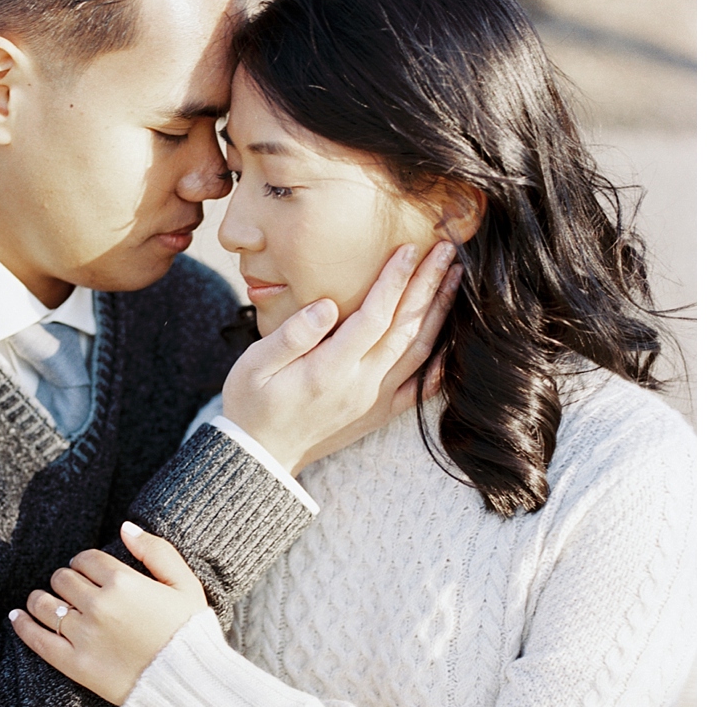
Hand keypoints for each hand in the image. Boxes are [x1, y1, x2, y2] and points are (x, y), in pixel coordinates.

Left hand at [11, 522, 207, 705]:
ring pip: (45, 603)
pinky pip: (37, 638)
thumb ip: (155, 550)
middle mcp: (98, 605)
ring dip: (41, 598)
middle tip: (72, 590)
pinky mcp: (75, 664)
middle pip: (63, 578)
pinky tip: (16, 617)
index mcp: (123, 581)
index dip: (85, 563)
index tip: (89, 572)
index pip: (86, 559)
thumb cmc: (190, 631)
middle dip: (66, 579)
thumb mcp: (185, 583)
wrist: (190, 682)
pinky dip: (22, 625)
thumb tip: (125, 527)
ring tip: (42, 601)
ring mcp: (84, 635)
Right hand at [223, 241, 461, 475]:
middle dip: (427, 285)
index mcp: (329, 369)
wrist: (260, 458)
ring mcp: (374, 401)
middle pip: (404, 328)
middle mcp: (361, 385)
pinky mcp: (379, 413)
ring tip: (455, 279)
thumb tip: (326, 305)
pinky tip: (456, 340)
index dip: (393, 281)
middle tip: (447, 250)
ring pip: (418, 351)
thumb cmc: (251, 404)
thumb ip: (291, 335)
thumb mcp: (253, 366)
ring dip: (439, 313)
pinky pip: (421, 389)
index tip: (408, 249)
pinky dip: (442, 364)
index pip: (373, 316)